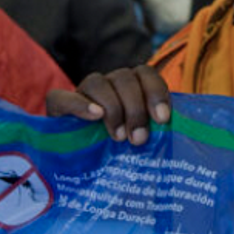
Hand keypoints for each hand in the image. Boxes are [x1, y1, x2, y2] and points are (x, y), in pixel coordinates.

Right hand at [45, 65, 170, 145]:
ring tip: (119, 137)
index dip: (156, 92)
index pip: (146, 74)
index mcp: (131, 85)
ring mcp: (83, 91)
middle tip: (139, 139)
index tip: (162, 118)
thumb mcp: (138, 135)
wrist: (76, 160)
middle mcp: (109, 83)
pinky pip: (64, 96)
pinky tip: (95, 117)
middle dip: (136, 109)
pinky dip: (81, 105)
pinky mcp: (58, 104)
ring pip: (98, 83)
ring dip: (113, 108)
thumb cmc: (117, 147)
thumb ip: (153, 128)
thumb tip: (175, 133)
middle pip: (125, 79)